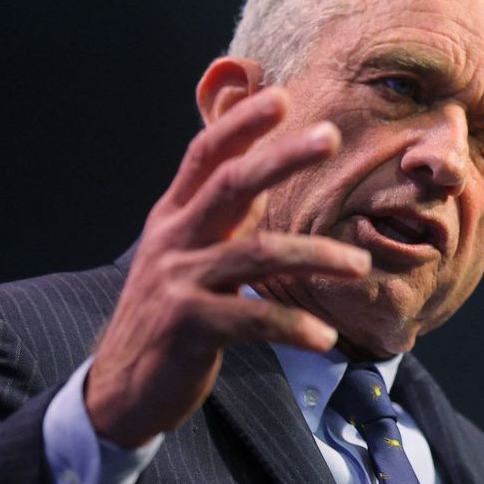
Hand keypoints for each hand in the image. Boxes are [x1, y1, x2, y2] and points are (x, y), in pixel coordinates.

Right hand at [86, 88, 368, 447]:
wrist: (122, 389)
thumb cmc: (170, 317)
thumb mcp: (186, 255)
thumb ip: (220, 216)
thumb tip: (259, 168)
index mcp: (174, 218)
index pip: (205, 155)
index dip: (240, 124)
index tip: (278, 94)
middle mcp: (173, 240)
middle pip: (231, 185)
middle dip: (282, 157)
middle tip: (331, 135)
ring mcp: (178, 282)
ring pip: (256, 254)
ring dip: (316, 257)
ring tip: (361, 266)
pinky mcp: (188, 326)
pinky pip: (254, 320)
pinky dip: (294, 327)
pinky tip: (326, 337)